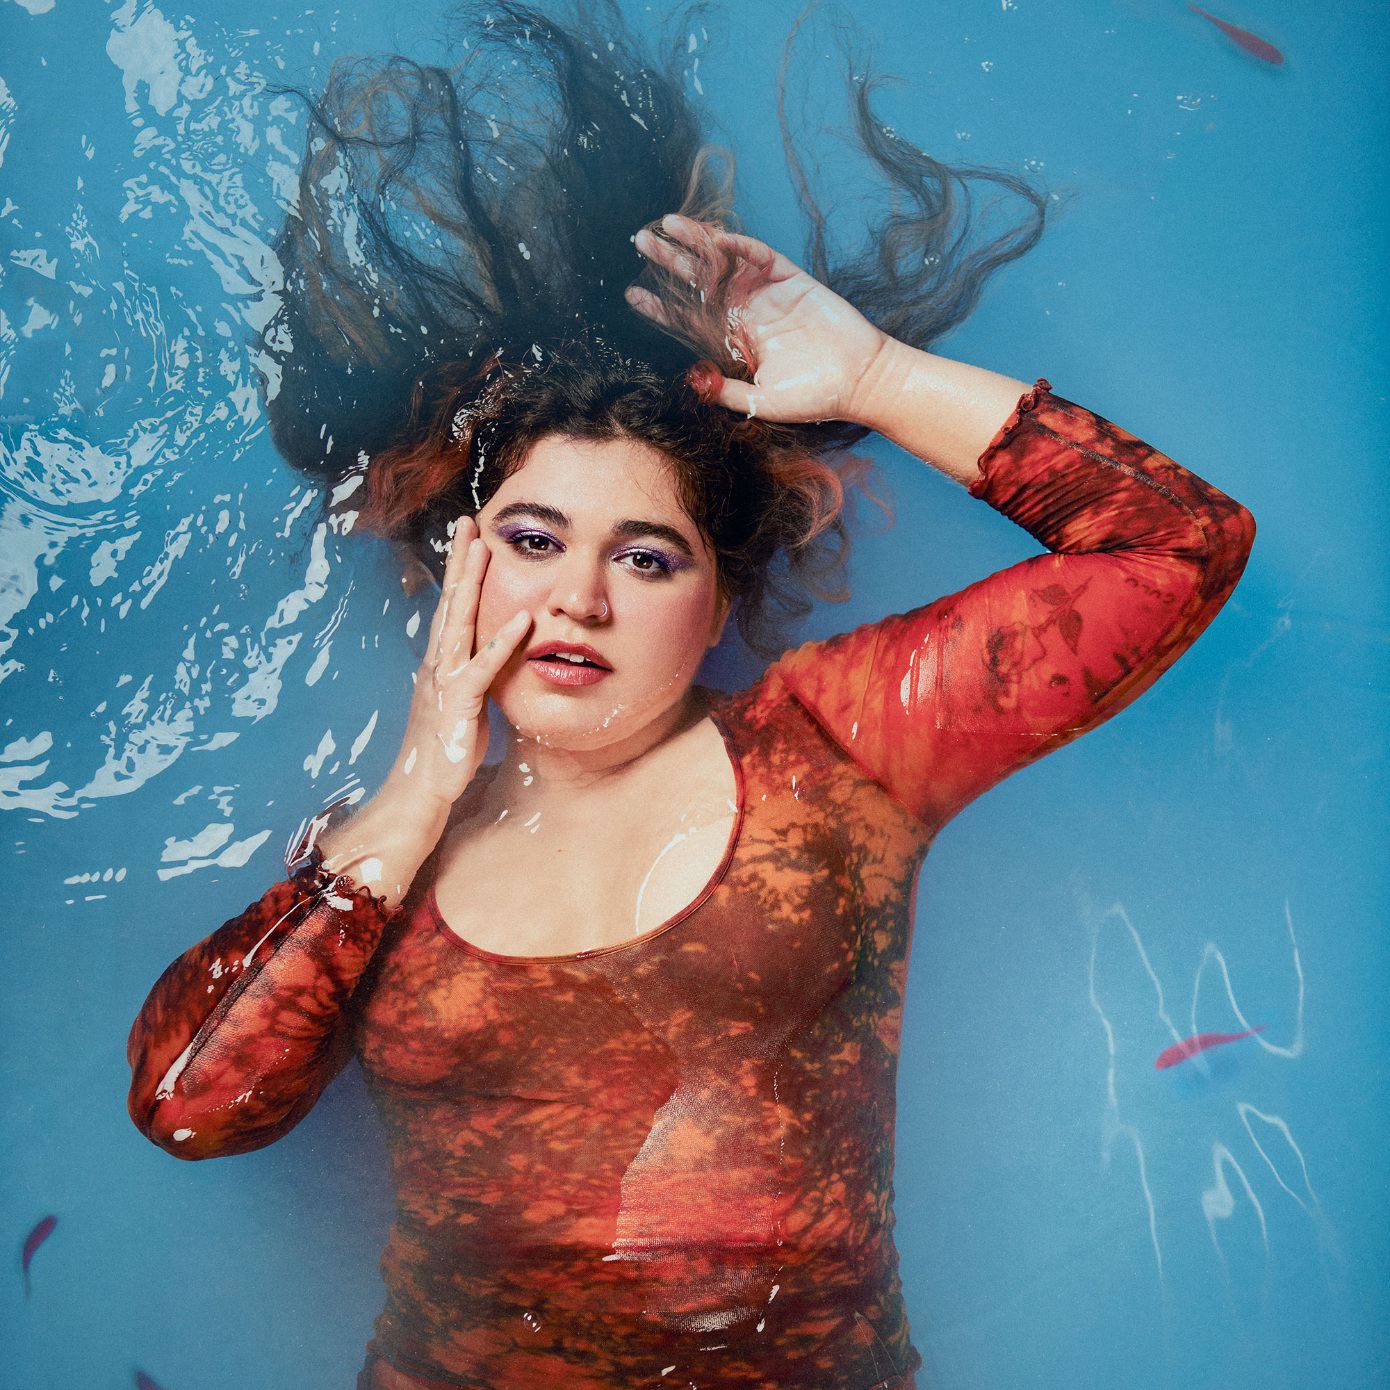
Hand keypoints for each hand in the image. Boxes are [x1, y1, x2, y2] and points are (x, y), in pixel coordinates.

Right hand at [389, 516, 530, 811]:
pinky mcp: (459, 703)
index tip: (467, 539)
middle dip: (459, 562)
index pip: (450, 607)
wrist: (420, 789)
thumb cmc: (445, 749)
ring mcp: (444, 680)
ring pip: (459, 623)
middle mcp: (437, 663)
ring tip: (485, 551)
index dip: (458, 573)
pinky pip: (482, 666)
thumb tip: (491, 659)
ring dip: (472, 585)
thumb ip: (475, 677)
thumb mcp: (464, 704)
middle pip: (449, 602)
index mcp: (440, 662)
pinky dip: (502, 641)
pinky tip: (522, 619)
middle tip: (467, 523)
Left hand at [626, 214, 890, 425]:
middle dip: (669, 261)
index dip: (660, 306)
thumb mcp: (762, 403)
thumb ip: (726, 392)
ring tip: (668, 224)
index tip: (632, 293)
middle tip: (640, 241)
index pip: (687, 320)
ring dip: (697, 243)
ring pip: (723, 262)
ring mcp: (766, 294)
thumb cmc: (813, 397)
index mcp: (731, 342)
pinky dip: (740, 245)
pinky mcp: (791, 280)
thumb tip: (692, 380)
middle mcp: (744, 313)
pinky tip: (718, 237)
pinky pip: (760, 256)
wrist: (860, 380)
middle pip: (697, 282)